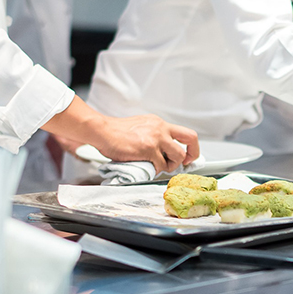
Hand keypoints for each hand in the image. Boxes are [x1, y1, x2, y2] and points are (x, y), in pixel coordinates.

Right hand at [41, 96, 199, 173]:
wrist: (102, 131)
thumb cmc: (116, 132)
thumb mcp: (141, 127)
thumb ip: (154, 136)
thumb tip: (163, 153)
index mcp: (159, 123)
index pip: (185, 133)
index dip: (191, 147)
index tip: (188, 156)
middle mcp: (161, 128)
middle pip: (190, 139)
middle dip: (191, 154)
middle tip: (185, 164)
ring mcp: (156, 138)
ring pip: (177, 156)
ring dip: (171, 166)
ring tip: (159, 167)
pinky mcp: (148, 148)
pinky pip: (160, 165)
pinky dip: (156, 170)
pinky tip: (147, 167)